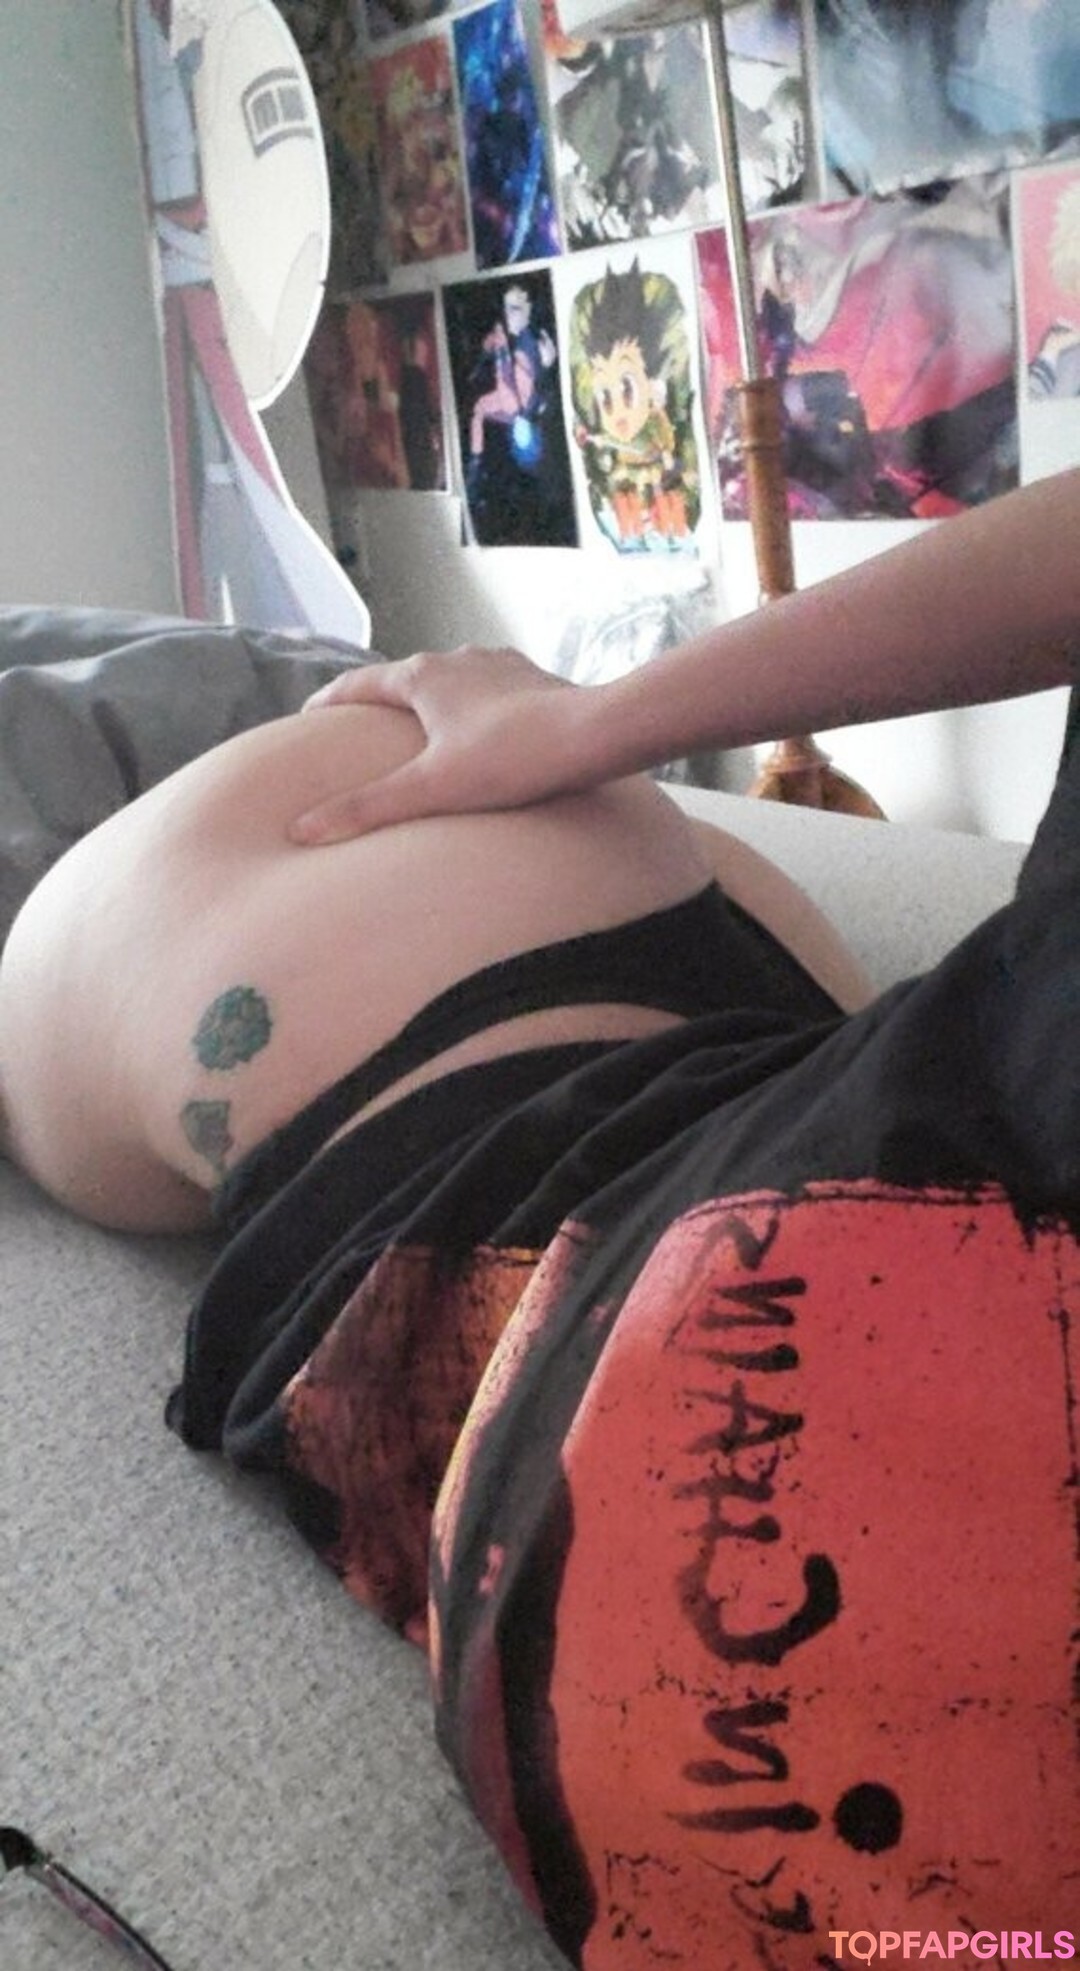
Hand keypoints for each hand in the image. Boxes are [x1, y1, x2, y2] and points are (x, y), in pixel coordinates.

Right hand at [289, 645, 587, 843]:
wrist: (595, 734)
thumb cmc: (513, 758)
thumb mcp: (431, 788)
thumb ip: (366, 808)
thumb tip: (302, 830)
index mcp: (422, 676)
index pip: (358, 685)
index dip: (328, 704)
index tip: (307, 720)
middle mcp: (457, 659)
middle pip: (402, 680)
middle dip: (378, 705)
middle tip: (358, 732)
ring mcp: (498, 666)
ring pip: (448, 683)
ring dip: (427, 705)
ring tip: (417, 734)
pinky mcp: (532, 681)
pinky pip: (487, 693)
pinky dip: (469, 711)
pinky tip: (479, 734)